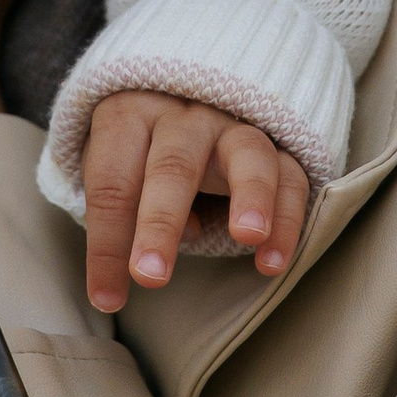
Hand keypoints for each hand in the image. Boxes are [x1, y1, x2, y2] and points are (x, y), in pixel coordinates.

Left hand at [79, 93, 311, 314]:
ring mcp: (235, 126)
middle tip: (150, 276)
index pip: (111, 182)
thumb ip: (128, 205)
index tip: (106, 297)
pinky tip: (272, 261)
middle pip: (172, 166)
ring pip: (247, 154)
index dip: (106, 243)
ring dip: (250, 196)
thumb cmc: (140, 150)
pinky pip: (290, 177)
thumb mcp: (115, 167)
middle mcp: (183, 115)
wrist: (184, 100)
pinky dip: (288, 218)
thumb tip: (169, 242)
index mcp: (130, 117)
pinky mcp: (277, 145)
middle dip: (160, 225)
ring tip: (247, 237)